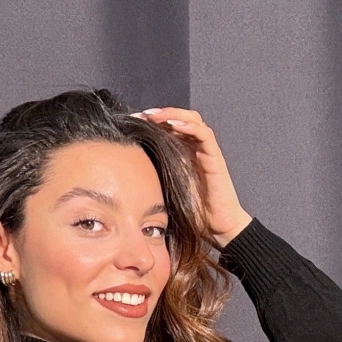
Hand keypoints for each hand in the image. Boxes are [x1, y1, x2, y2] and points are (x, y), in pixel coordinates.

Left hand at [137, 107, 252, 249]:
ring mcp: (206, 152)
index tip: (132, 120)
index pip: (169, 127)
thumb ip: (152, 179)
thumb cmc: (193, 213)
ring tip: (155, 116)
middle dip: (160, 113)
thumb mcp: (165, 191)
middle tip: (141, 115)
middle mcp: (195, 149)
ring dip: (173, 114)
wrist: (218, 228)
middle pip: (180, 117)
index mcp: (183, 154)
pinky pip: (204, 134)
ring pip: (193, 120)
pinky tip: (174, 125)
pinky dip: (189, 126)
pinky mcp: (215, 158)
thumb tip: (124, 173)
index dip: (152, 121)